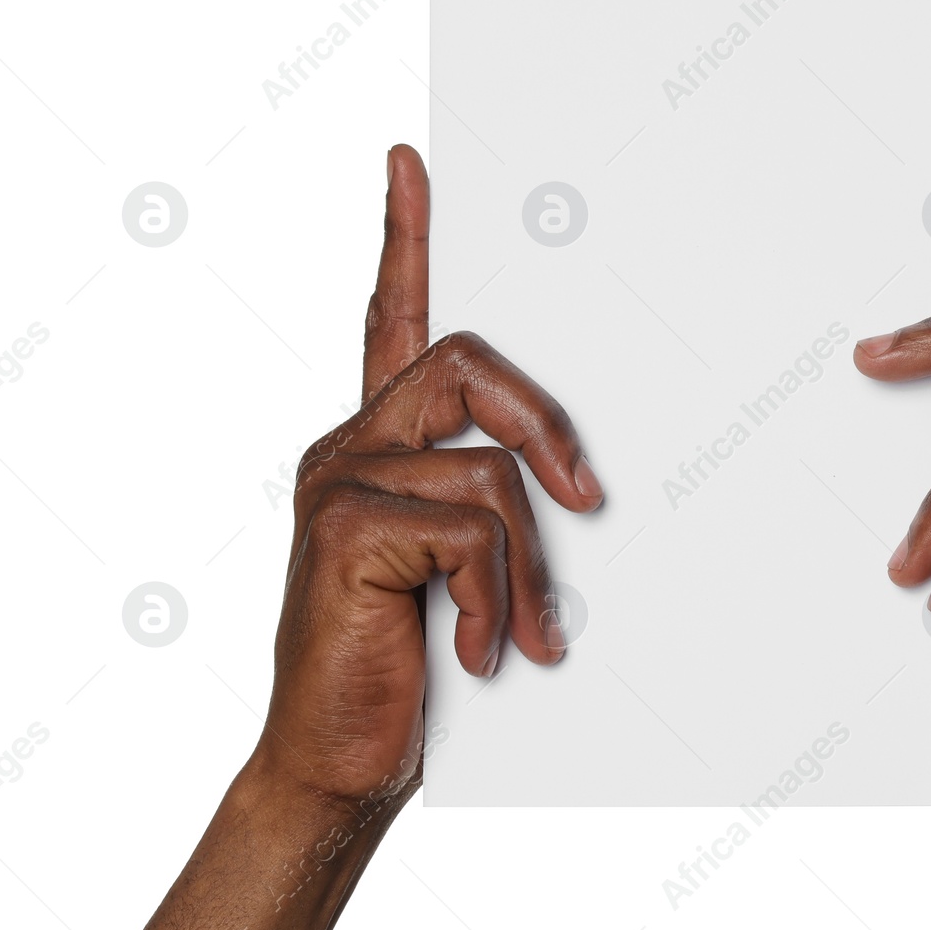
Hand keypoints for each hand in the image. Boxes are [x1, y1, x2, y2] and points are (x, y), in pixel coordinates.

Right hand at [256, 145, 603, 803]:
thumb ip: (494, 509)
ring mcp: (339, 481)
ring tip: (527, 635)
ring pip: (489, 465)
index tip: (413, 163)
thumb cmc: (412, 668)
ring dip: (531, 562)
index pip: (391, 319)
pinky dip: (501, 597)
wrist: (337, 766)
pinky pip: (473, 528)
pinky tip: (482, 653)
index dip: (404, 239)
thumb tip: (581, 487)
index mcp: (378, 445)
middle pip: (470, 361)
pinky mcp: (345, 528)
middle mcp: (349, 446)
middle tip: (592, 498)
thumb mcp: (466, 573)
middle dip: (549, 425)